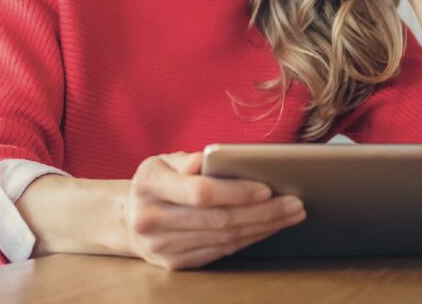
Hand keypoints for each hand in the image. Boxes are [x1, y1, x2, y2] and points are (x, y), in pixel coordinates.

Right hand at [125, 151, 306, 269]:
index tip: (268, 188)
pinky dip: (248, 239)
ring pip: (223, 239)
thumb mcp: (163, 160)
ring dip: (263, 227)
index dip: (237, 192)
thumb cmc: (157, 181)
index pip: (200, 192)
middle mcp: (150, 219)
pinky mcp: (174, 264)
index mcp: (148, 184)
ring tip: (290, 214)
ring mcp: (161, 247)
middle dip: (263, 213)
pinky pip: (220, 252)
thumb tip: (211, 157)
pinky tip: (268, 228)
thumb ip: (187, 159)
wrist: (127, 219)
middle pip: (218, 219)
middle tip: (294, 203)